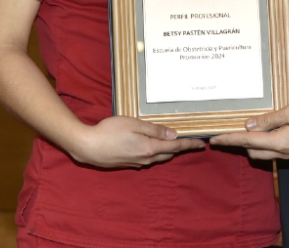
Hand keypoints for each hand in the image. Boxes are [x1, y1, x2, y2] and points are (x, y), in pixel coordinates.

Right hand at [68, 116, 205, 168]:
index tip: (202, 144)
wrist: (86, 146)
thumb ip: (155, 130)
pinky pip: (146, 159)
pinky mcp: (127, 164)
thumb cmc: (109, 131)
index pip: (175, 147)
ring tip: (170, 141)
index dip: (190, 145)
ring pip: (157, 158)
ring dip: (165, 151)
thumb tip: (174, 135)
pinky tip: (149, 145)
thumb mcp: (134, 124)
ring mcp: (135, 163)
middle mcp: (145, 158)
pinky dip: (152, 153)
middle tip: (187, 139)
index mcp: (149, 148)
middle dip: (178, 148)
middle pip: (168, 154)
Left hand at [210, 101, 288, 160]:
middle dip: (241, 144)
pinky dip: (269, 145)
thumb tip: (249, 126)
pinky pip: (277, 153)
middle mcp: (282, 153)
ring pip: (265, 154)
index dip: (229, 140)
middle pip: (254, 152)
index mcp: (278, 142)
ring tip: (253, 131)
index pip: (247, 142)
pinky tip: (274, 133)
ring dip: (256, 145)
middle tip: (233, 132)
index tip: (214, 140)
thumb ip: (269, 119)